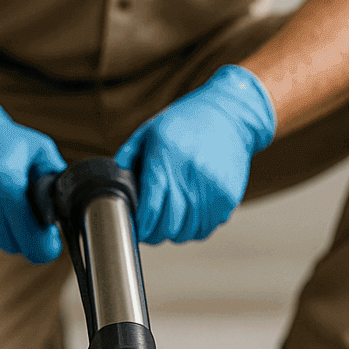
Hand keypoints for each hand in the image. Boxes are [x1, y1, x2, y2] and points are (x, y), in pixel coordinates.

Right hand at [0, 81, 65, 262]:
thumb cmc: (4, 140)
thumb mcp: (40, 149)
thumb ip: (58, 176)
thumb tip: (70, 204)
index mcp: (7, 181)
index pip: (30, 237)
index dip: (46, 246)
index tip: (51, 241)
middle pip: (17, 245)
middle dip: (29, 236)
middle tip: (31, 215)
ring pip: (0, 244)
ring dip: (10, 234)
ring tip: (10, 208)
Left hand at [114, 65, 276, 243]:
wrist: (232, 114)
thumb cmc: (189, 121)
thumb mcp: (151, 130)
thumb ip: (129, 154)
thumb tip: (116, 178)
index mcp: (166, 157)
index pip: (150, 209)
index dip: (142, 226)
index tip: (138, 229)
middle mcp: (189, 174)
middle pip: (169, 225)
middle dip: (155, 234)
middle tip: (151, 230)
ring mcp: (212, 188)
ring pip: (188, 232)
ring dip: (176, 232)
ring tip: (171, 221)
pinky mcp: (228, 196)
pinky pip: (207, 227)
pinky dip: (196, 229)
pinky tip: (191, 215)